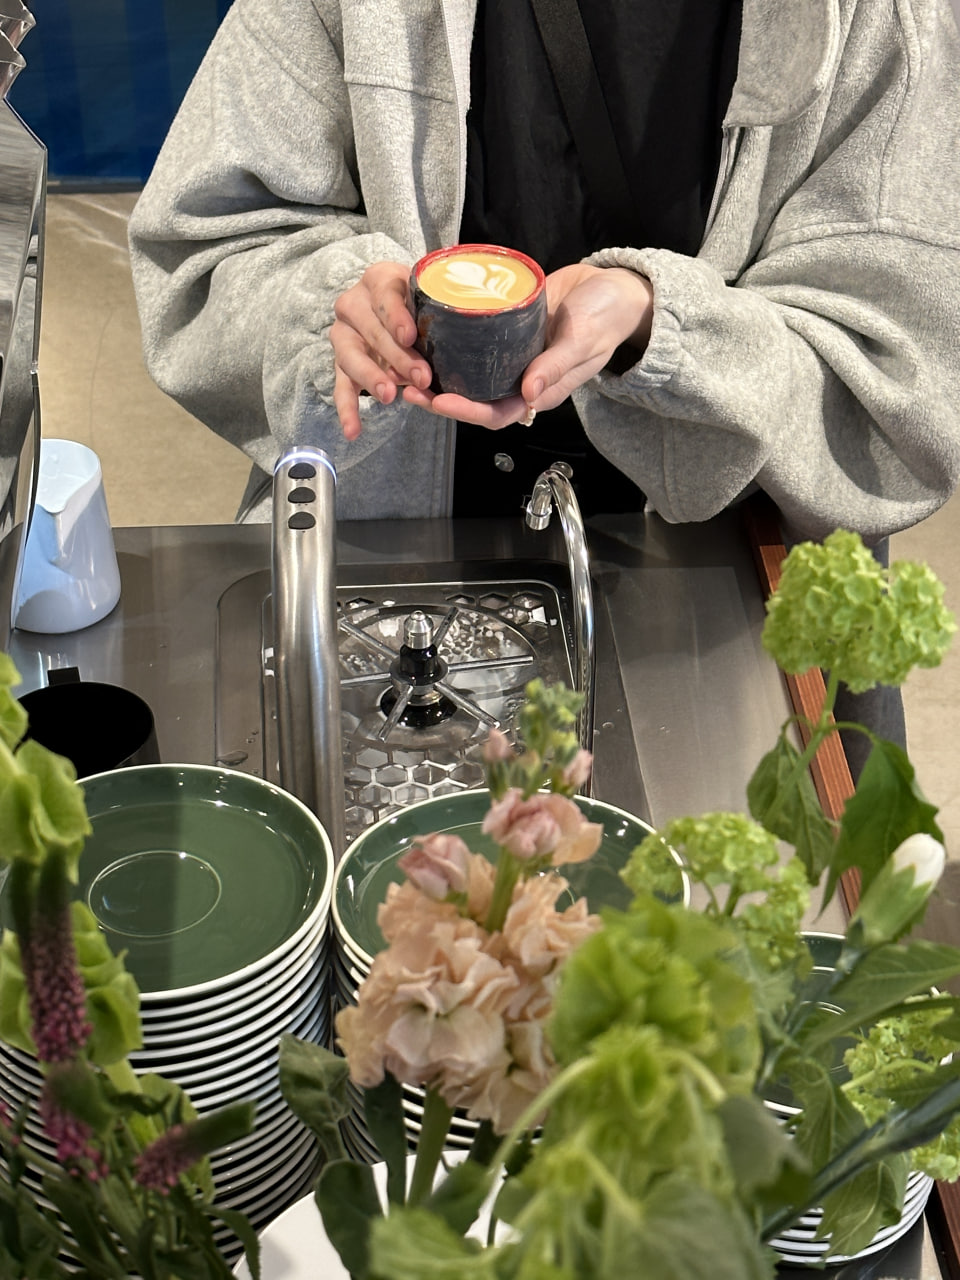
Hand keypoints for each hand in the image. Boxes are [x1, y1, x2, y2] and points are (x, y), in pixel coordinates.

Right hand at [331, 261, 433, 439]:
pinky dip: (347, 410)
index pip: (385, 294)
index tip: (410, 336)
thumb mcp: (432, 300)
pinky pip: (341, 386)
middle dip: (396, 356)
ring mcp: (344, 334)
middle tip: (421, 376)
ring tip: (388, 395)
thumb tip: (466, 335)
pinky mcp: (342, 363)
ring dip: (371, 377)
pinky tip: (353, 430)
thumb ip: (442, 310)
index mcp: (380, 279)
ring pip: (351, 356)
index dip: (396, 315)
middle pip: (372, 330)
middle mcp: (354, 303)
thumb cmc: (421, 307)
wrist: (400, 317)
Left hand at [401, 263, 652, 428]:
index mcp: (539, 392)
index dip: (466, 411)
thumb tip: (528, 396)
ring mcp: (511, 356)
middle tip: (409, 385)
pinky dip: (450, 344)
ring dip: (439, 374)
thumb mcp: (583, 340)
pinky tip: (427, 333)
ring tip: (408, 365)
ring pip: (469, 374)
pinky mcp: (505, 332)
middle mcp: (520, 378)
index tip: (439, 401)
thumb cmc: (605, 317)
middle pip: (474, 398)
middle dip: (440, 398)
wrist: (612, 287)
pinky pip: (473, 344)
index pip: (496, 412)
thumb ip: (556, 366)